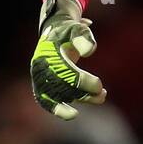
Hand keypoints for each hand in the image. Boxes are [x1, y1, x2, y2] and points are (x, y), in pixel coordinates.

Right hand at [30, 0, 106, 119]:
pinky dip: (60, 110)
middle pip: (61, 89)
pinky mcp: (43, 88)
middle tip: (103, 93)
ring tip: (101, 97)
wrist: (54, 35)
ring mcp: (40, 80)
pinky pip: (48, 103)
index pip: (65, 74)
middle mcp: (40, 70)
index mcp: (47, 55)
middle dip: (83, 93)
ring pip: (58, 97)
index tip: (99, 84)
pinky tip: (74, 114)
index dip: (82, 82)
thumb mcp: (76, 29)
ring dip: (80, 99)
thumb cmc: (68, 32)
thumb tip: (88, 51)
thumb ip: (83, 37)